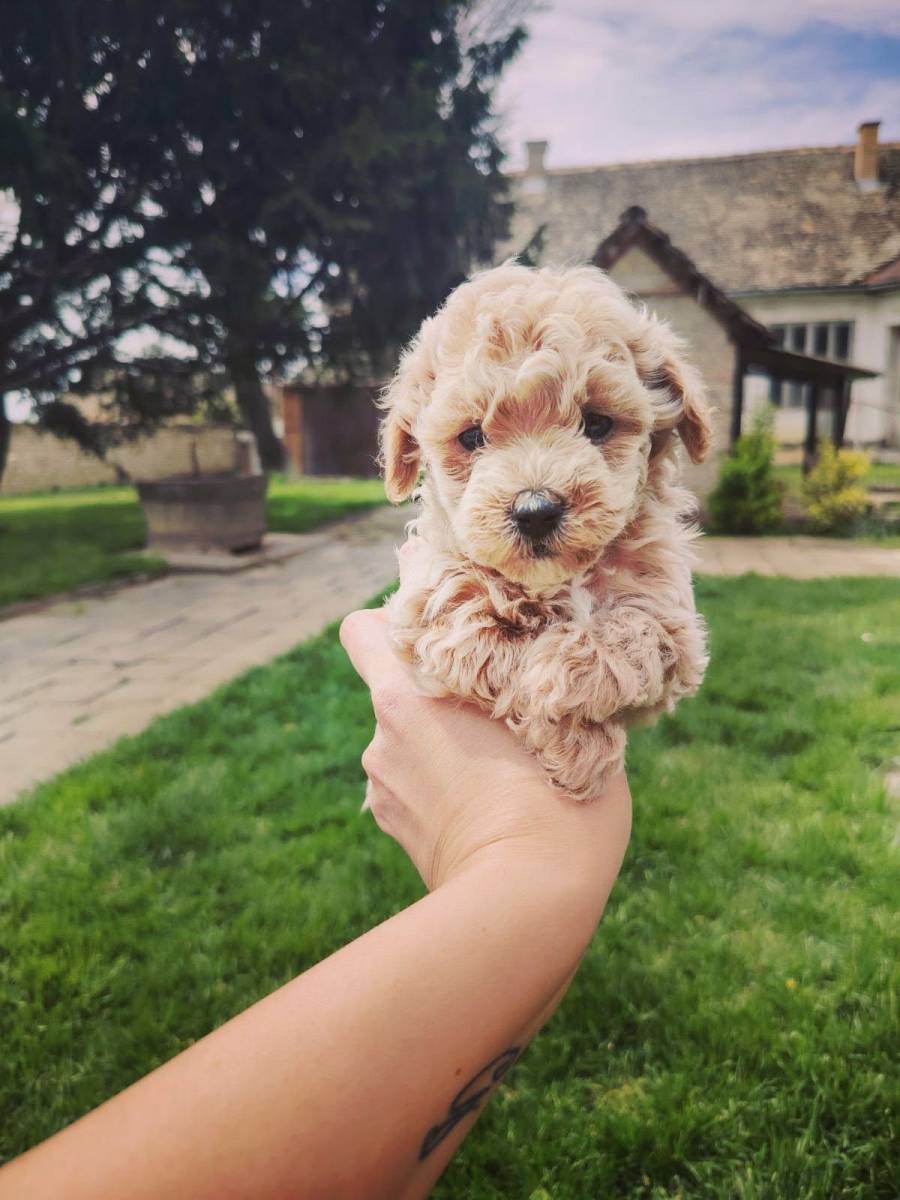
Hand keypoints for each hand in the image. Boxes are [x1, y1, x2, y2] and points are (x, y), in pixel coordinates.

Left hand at [340, 602, 630, 895]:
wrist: (531, 904)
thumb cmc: (557, 802)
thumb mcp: (553, 719)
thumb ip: (524, 683)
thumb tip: (542, 665)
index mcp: (406, 697)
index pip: (362, 631)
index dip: (392, 624)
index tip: (441, 635)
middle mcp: (382, 738)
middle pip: (395, 685)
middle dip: (435, 687)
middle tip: (497, 703)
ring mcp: (383, 787)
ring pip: (407, 737)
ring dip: (439, 739)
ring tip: (501, 763)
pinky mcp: (394, 826)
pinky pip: (412, 781)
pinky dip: (438, 782)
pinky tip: (487, 802)